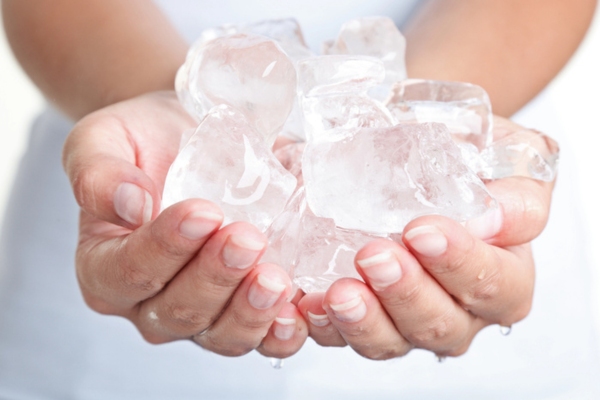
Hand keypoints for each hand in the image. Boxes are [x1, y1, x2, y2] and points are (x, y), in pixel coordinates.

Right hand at [63, 91, 306, 357]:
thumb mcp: (105, 139)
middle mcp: (151, 302)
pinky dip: (285, 331)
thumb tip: (129, 206)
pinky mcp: (248, 310)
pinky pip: (267, 338)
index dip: (166, 248)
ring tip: (276, 278)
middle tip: (247, 240)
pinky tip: (302, 309)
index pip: (129, 272)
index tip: (203, 212)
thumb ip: (98, 172)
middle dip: (216, 278)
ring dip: (252, 311)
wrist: (192, 139)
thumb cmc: (146, 142)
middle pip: (180, 311)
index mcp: (105, 267)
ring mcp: (204, 314)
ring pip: (224, 335)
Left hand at [297, 116, 553, 358]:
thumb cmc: (467, 160)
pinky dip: (324, 324)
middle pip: (441, 325)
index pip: (497, 286)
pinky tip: (309, 303)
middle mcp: (457, 308)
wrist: (416, 153)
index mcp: (503, 275)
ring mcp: (405, 319)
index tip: (422, 231)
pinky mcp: (362, 318)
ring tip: (339, 291)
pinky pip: (341, 336)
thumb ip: (518, 190)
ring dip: (364, 319)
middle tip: (375, 255)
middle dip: (405, 293)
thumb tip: (497, 218)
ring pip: (391, 341)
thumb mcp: (509, 159)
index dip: (462, 265)